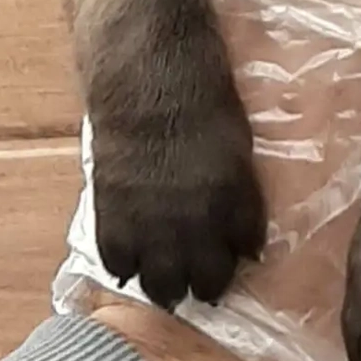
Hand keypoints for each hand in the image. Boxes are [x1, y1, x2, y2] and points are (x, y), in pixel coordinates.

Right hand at [92, 80, 265, 309]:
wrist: (146, 71)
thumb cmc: (201, 87)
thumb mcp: (236, 138)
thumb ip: (237, 184)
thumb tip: (239, 219)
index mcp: (237, 195)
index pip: (247, 248)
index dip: (242, 259)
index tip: (239, 263)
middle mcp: (198, 220)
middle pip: (206, 278)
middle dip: (207, 285)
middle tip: (204, 285)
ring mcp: (153, 221)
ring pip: (161, 282)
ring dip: (166, 286)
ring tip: (168, 288)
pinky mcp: (113, 213)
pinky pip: (117, 260)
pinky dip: (124, 265)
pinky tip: (130, 266)